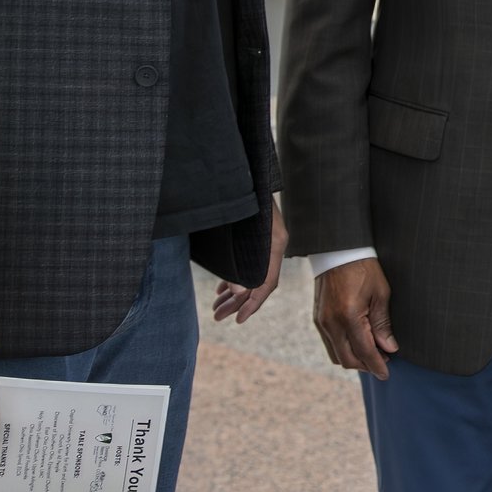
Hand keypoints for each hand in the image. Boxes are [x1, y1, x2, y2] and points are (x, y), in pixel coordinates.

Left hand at [212, 198, 287, 324]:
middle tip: (217, 317)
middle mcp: (273, 246)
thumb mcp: (242, 230)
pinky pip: (248, 265)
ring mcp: (266, 242)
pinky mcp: (256, 239)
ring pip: (251, 275)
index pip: (267, 283)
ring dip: (234, 293)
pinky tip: (221, 290)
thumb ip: (240, 260)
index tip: (239, 320)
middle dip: (237, 303)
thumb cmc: (247, 195)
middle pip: (257, 282)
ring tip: (216, 308)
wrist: (250, 171)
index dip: (253, 304)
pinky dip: (234, 278)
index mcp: (275, 245)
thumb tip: (237, 291)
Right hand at [314, 258, 398, 378]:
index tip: (387, 374)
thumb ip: (383, 323)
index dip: (377, 365)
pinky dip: (343, 349)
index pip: (364, 351)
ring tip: (373, 354)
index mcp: (349, 316)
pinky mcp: (318, 319)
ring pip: (336, 355)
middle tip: (383, 363)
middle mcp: (331, 323)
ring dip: (354, 359)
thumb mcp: (381, 293)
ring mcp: (321, 322)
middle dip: (366, 366)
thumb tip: (389, 348)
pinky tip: (358, 344)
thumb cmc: (364, 268)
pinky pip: (330, 344)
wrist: (338, 251)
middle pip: (348, 359)